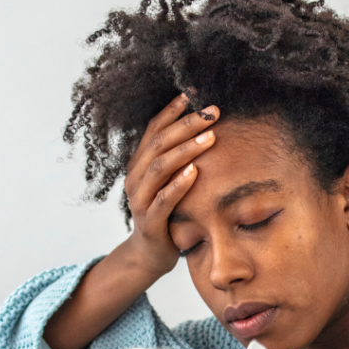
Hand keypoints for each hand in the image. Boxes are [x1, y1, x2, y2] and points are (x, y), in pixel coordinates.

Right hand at [121, 94, 219, 275]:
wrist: (151, 254)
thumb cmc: (168, 215)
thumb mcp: (172, 183)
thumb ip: (181, 160)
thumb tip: (208, 130)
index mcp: (140, 164)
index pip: (154, 129)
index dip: (173, 110)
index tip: (195, 94)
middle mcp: (135, 177)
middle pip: (159, 143)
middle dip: (186, 125)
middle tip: (212, 113)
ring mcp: (139, 199)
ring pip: (159, 167)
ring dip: (185, 150)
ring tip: (210, 137)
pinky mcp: (149, 221)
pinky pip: (163, 200)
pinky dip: (178, 185)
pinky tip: (195, 172)